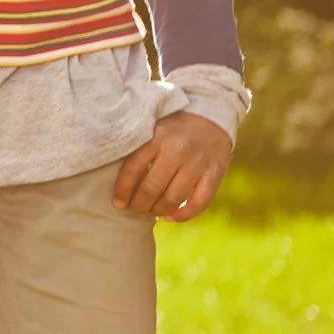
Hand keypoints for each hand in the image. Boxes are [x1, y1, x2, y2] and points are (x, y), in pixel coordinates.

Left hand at [113, 110, 232, 221]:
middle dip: (140, 204)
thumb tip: (119, 172)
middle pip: (152, 187)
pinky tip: (172, 217)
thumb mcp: (154, 126)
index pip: (133, 167)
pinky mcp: (215, 174)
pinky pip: (199, 202)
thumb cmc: (176, 125)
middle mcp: (177, 151)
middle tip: (135, 209)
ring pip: (174, 198)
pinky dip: (184, 215)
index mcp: (157, 138)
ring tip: (152, 211)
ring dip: (159, 210)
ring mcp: (197, 164)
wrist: (212, 116)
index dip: (123, 189)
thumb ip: (140, 146)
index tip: (118, 202)